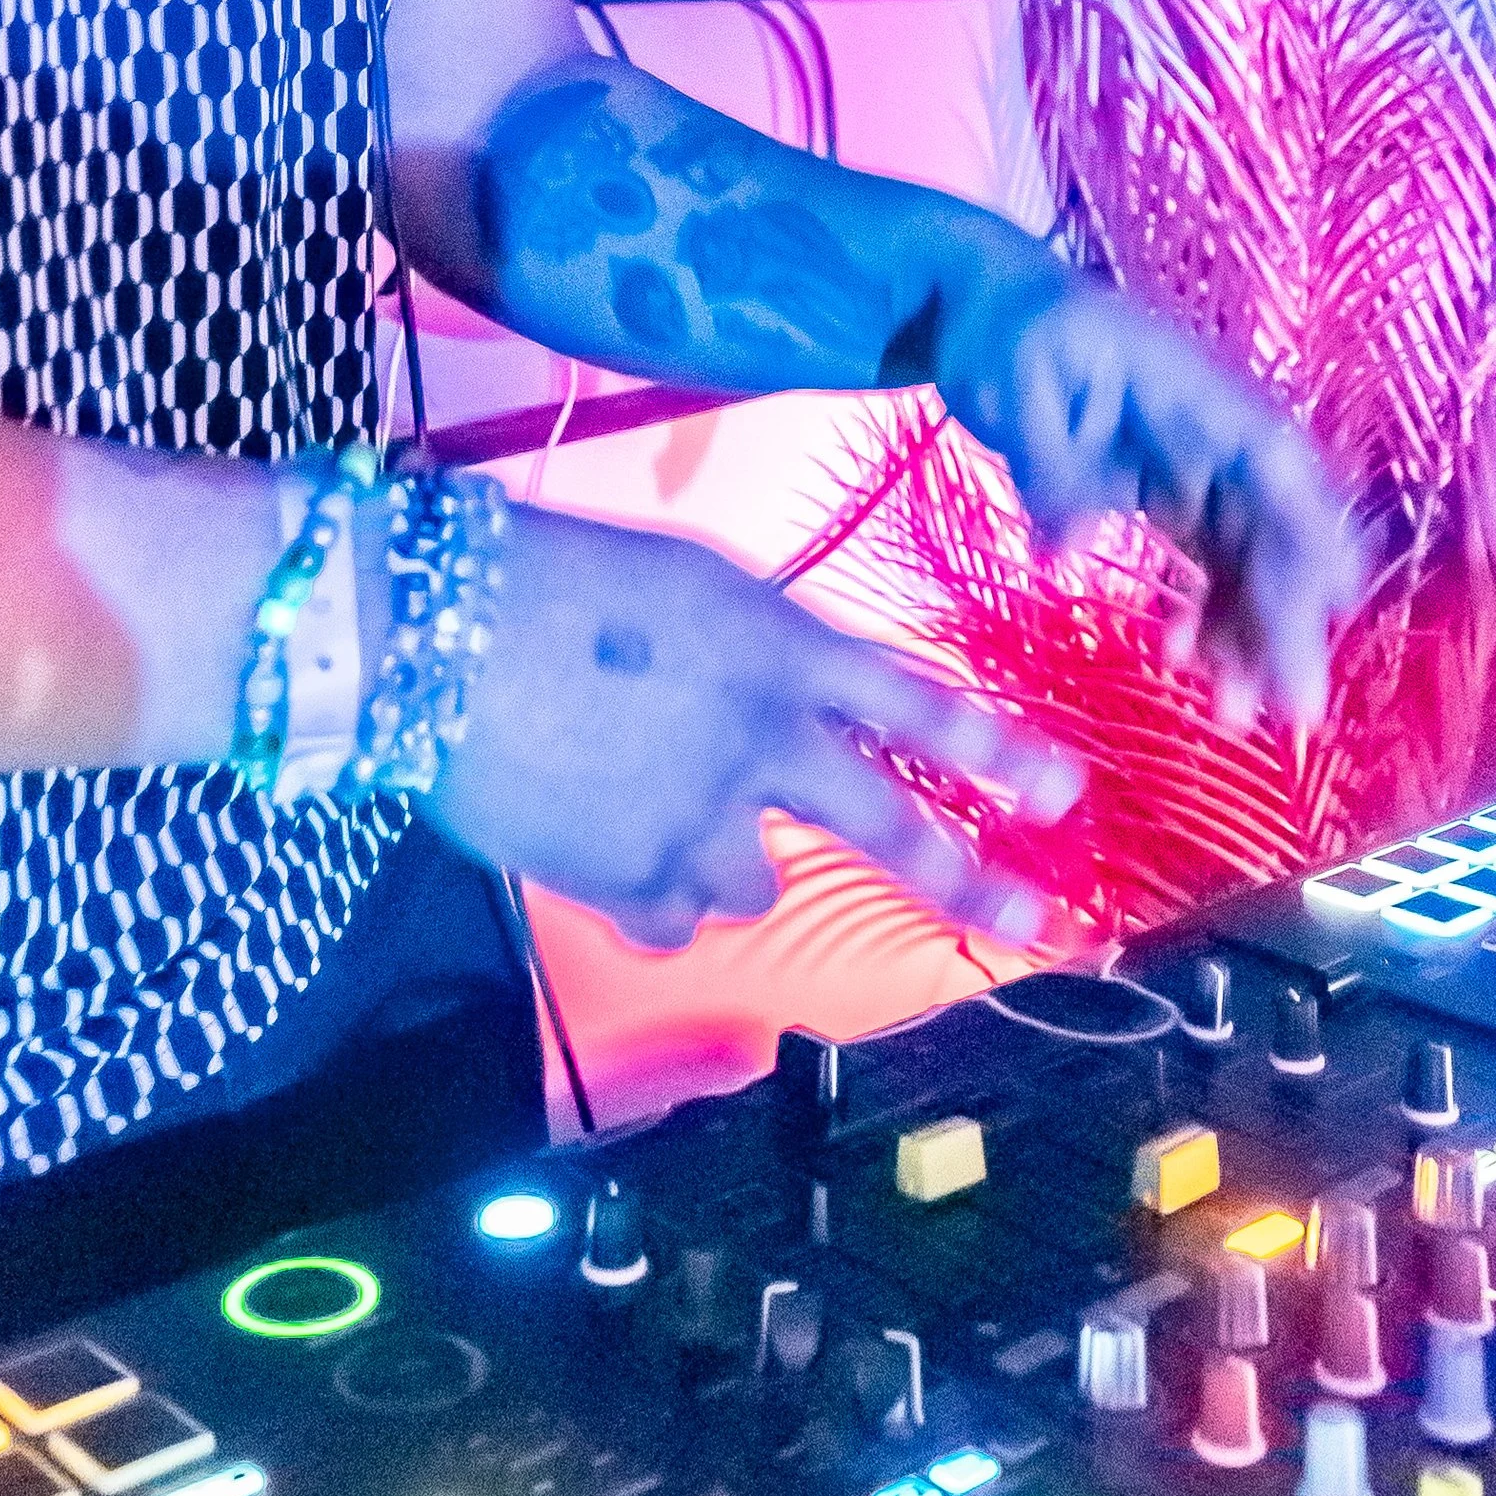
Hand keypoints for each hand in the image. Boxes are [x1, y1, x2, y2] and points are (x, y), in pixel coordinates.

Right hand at [423, 506, 1083, 950]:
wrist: (430, 632)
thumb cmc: (550, 574)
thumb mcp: (684, 587)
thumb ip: (756, 654)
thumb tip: (785, 710)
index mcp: (781, 650)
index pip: (917, 706)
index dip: (996, 750)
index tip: (1066, 793)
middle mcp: (762, 743)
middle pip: (889, 826)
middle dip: (972, 880)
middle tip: (1037, 921)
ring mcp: (698, 823)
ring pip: (753, 883)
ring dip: (723, 857)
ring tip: (652, 801)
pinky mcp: (627, 884)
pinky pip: (670, 919)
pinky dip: (646, 892)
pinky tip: (599, 838)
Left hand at [939, 269, 1359, 727]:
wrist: (987, 307)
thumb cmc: (1009, 330)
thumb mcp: (1017, 384)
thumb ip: (1050, 469)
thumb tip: (1061, 559)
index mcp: (1200, 395)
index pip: (1278, 471)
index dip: (1311, 542)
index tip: (1327, 616)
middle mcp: (1218, 435)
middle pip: (1280, 530)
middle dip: (1289, 620)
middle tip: (1287, 714)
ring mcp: (1200, 468)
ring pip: (1255, 559)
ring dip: (1254, 633)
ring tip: (1226, 712)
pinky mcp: (1173, 496)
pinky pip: (1214, 564)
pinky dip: (1212, 614)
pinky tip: (1182, 659)